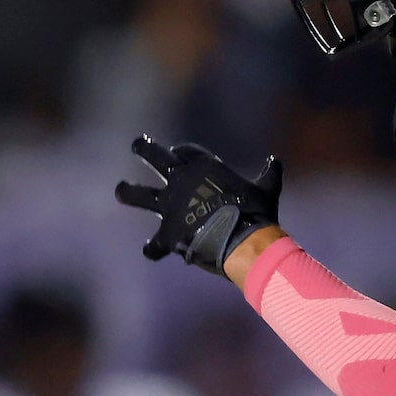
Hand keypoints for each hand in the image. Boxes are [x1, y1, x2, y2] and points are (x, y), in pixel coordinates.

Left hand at [114, 136, 283, 276]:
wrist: (243, 241)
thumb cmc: (258, 212)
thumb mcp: (267, 189)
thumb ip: (269, 174)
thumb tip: (275, 162)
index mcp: (203, 166)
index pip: (185, 151)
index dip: (182, 151)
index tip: (177, 152)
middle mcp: (180, 181)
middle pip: (154, 157)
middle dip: (143, 149)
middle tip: (137, 145)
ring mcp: (169, 207)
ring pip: (138, 195)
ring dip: (127, 191)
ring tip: (120, 189)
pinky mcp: (167, 234)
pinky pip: (153, 244)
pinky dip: (152, 249)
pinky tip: (150, 251)